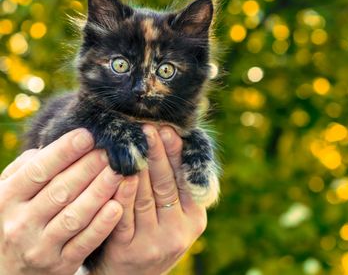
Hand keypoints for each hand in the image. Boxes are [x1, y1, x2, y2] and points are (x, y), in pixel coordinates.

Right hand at [0, 129, 123, 274]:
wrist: (6, 270)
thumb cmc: (16, 216)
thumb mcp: (11, 191)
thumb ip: (29, 167)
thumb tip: (57, 145)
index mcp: (7, 198)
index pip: (39, 170)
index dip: (64, 151)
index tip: (88, 135)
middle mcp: (20, 223)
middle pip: (61, 190)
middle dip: (90, 167)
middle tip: (112, 151)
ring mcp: (40, 247)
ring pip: (75, 216)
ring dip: (101, 191)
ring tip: (120, 172)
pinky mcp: (59, 265)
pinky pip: (84, 243)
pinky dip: (102, 226)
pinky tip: (118, 206)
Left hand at [93, 125, 206, 274]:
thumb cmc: (156, 233)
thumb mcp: (177, 215)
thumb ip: (178, 187)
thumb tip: (174, 141)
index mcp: (194, 219)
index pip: (184, 180)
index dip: (175, 154)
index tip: (167, 130)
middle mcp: (178, 232)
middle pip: (165, 184)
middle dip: (157, 153)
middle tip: (150, 128)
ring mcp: (153, 243)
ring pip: (145, 197)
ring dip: (140, 166)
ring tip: (134, 141)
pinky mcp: (128, 251)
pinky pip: (124, 216)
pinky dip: (122, 193)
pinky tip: (120, 173)